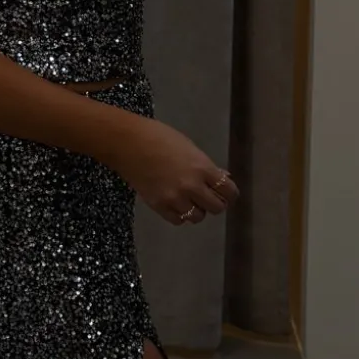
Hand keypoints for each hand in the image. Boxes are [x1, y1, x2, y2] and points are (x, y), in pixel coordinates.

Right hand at [110, 117, 238, 227]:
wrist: (129, 143)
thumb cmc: (160, 138)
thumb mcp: (190, 148)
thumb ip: (207, 166)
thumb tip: (223, 177)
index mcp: (203, 168)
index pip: (229, 191)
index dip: (230, 194)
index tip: (226, 194)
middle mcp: (192, 186)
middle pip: (216, 208)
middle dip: (215, 203)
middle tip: (208, 197)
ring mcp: (175, 198)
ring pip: (198, 217)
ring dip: (197, 210)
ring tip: (189, 200)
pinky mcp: (159, 206)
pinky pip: (178, 220)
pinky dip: (180, 214)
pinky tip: (176, 204)